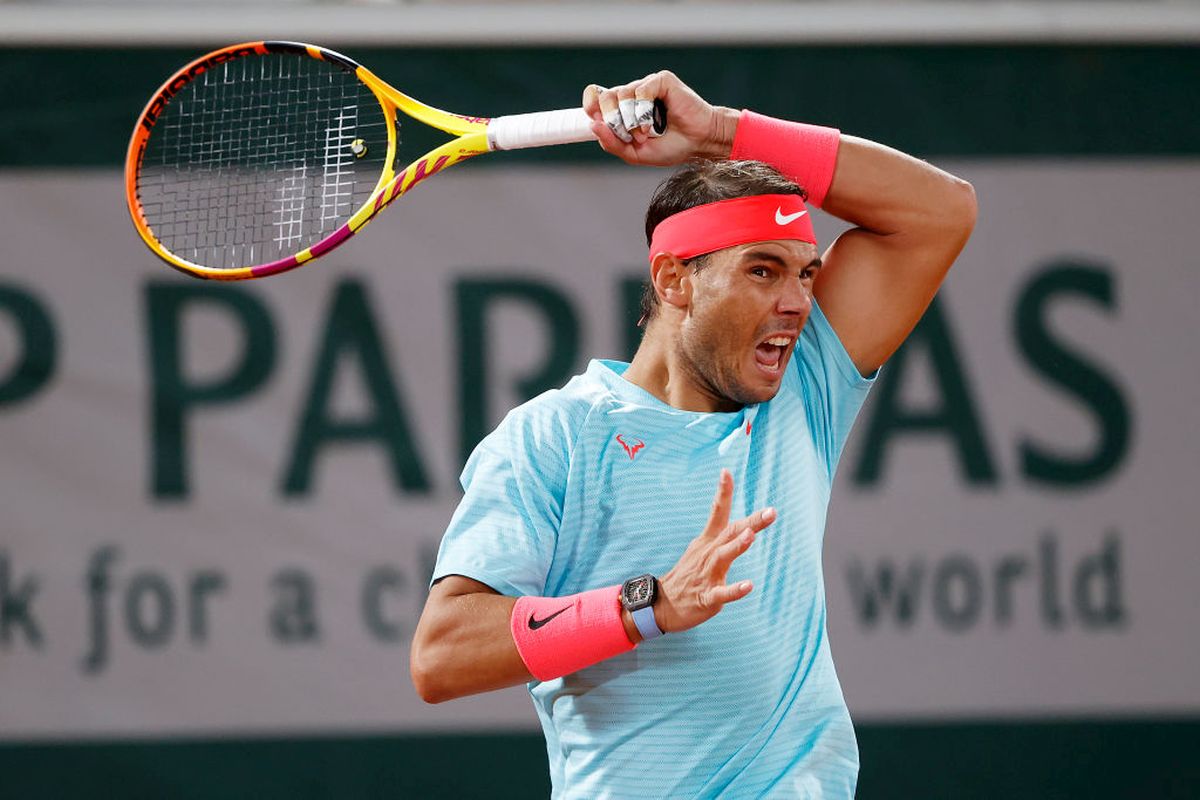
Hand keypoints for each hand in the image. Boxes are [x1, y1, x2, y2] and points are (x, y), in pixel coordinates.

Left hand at [582, 71, 740, 166]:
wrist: (699, 143)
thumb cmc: (671, 146)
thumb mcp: (635, 153)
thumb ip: (612, 143)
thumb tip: (593, 126)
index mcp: (624, 109)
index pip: (597, 97)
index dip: (591, 106)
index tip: (595, 120)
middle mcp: (632, 95)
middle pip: (605, 96)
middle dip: (611, 120)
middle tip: (626, 135)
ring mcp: (646, 86)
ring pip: (622, 94)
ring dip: (630, 121)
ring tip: (645, 133)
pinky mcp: (661, 80)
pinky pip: (641, 91)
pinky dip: (644, 112)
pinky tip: (654, 123)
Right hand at [654, 469, 774, 633]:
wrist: (661, 605)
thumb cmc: (687, 577)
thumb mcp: (701, 551)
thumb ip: (723, 538)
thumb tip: (746, 526)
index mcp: (707, 542)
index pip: (717, 513)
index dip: (722, 493)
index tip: (726, 472)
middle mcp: (707, 554)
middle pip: (730, 533)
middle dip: (751, 522)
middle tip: (771, 511)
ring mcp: (706, 576)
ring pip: (722, 557)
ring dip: (737, 546)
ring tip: (750, 535)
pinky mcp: (706, 598)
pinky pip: (721, 594)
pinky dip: (735, 590)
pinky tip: (748, 586)